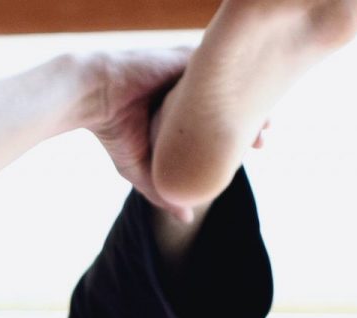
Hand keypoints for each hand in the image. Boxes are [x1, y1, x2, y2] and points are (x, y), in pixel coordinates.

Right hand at [84, 49, 271, 223]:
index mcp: (181, 115)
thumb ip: (165, 192)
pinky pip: (218, 65)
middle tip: (264, 139)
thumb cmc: (112, 132)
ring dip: (250, 98)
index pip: (220, 122)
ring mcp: (188, 74)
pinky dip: (236, 78)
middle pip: (230, 102)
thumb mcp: (140, 171)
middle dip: (252, 117)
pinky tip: (248, 96)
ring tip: (264, 121)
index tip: (257, 147)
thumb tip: (186, 220)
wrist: (92, 97)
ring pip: (229, 85)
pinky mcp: (184, 58)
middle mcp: (188, 93)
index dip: (240, 134)